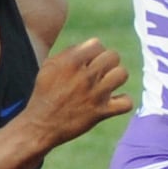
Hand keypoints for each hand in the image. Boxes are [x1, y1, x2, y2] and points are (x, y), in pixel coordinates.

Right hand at [18, 38, 132, 148]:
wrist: (40, 124)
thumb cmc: (44, 93)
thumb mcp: (49, 67)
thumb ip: (69, 53)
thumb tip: (88, 47)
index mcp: (71, 62)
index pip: (97, 44)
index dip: (94, 51)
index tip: (88, 61)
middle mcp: (85, 76)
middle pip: (113, 56)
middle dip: (107, 62)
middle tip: (99, 72)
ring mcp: (95, 94)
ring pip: (122, 74)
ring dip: (116, 78)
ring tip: (107, 83)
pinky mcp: (102, 112)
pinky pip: (127, 102)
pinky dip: (123, 101)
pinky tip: (114, 101)